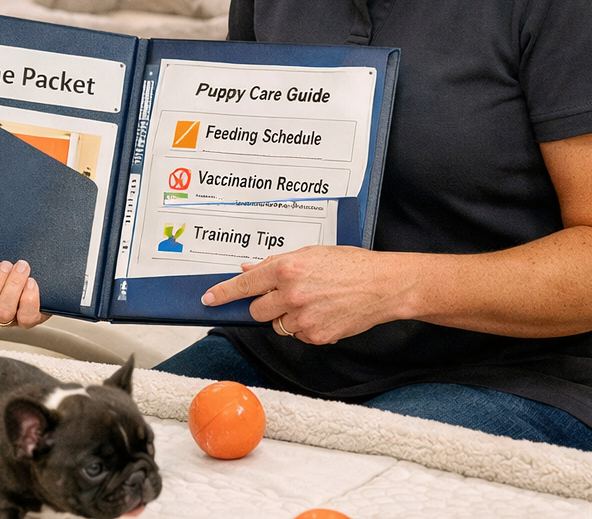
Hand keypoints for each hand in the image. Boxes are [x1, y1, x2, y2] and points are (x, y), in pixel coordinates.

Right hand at [0, 260, 47, 328]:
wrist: (34, 269)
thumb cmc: (1, 265)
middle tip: (4, 265)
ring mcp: (6, 318)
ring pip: (3, 312)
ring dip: (13, 286)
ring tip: (21, 267)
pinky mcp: (27, 319)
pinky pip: (26, 318)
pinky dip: (30, 299)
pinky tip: (31, 282)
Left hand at [200, 245, 405, 344]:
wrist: (384, 285)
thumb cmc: (349, 265)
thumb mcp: (310, 254)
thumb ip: (275, 264)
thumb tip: (249, 270)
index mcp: (286, 269)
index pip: (244, 285)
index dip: (222, 293)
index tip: (208, 300)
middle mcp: (291, 294)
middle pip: (257, 310)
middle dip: (265, 304)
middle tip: (285, 296)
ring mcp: (304, 318)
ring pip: (277, 325)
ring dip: (286, 317)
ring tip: (313, 302)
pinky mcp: (317, 336)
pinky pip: (299, 336)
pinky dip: (306, 328)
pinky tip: (324, 313)